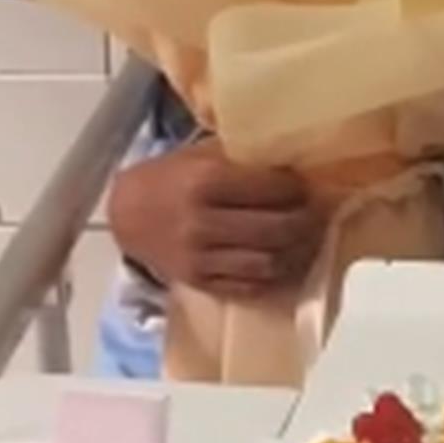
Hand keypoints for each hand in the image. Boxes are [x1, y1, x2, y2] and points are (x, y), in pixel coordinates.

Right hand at [108, 141, 322, 299]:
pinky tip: (284, 261)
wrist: (126, 214)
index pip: (271, 189)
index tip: (307, 186)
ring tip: (306, 239)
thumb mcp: (201, 155)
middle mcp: (202, 222)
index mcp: (205, 182)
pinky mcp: (199, 283)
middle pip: (276, 229)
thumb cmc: (171, 177)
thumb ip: (243, 159)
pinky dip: (273, 276)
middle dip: (306, 221)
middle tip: (318, 214)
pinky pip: (248, 286)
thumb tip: (297, 161)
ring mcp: (200, 257)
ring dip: (296, 252)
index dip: (297, 189)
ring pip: (267, 262)